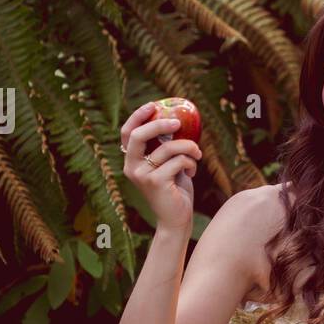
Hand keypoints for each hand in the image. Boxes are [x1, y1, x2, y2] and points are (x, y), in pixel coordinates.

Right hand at [119, 100, 200, 229]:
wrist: (176, 219)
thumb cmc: (174, 190)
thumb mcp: (168, 164)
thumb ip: (165, 147)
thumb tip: (175, 120)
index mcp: (131, 161)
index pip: (127, 133)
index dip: (137, 116)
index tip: (153, 104)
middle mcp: (131, 167)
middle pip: (138, 135)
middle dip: (159, 124)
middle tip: (178, 122)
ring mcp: (142, 176)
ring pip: (167, 148)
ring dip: (188, 147)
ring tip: (197, 155)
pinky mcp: (155, 183)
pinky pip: (178, 161)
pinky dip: (191, 162)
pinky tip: (193, 171)